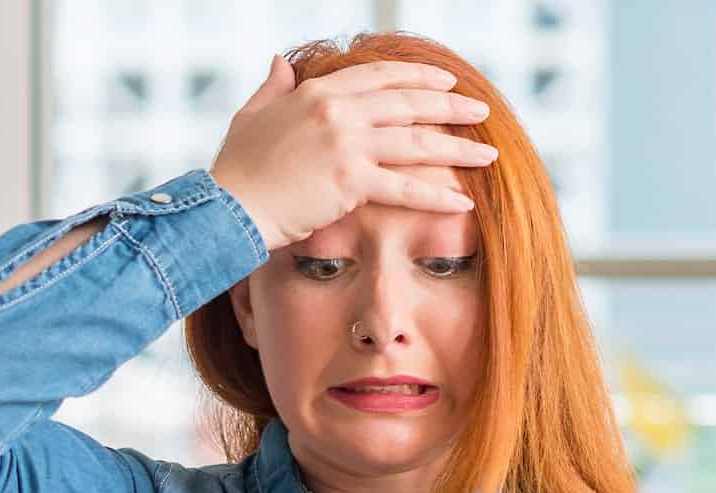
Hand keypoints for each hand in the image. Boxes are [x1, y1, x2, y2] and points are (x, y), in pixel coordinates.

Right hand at [208, 56, 497, 250]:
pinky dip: (436, 195)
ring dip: (457, 149)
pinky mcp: (351, 181)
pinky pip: (404, 187)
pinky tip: (462, 201)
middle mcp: (338, 111)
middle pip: (409, 104)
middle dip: (451, 107)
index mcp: (319, 93)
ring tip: (488, 155)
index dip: (418, 77)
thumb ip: (273, 88)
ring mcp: (347, 144)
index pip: (381, 77)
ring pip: (416, 142)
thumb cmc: (236, 168)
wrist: (227, 206)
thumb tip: (279, 63)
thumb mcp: (252, 115)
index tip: (446, 82)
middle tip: (481, 112)